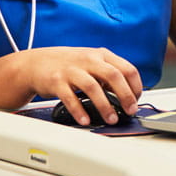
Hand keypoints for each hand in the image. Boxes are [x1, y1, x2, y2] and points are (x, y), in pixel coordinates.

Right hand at [18, 46, 142, 125]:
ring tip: (111, 119)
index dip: (135, 86)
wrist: (38, 62)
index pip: (127, 68)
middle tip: (130, 111)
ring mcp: (72, 70)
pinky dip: (79, 110)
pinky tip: (85, 120)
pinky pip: (70, 97)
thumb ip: (108, 74)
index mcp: (101, 55)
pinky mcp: (57, 81)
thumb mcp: (92, 62)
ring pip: (93, 87)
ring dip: (105, 105)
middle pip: (113, 76)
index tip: (137, 100)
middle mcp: (88, 59)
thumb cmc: (69, 64)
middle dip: (125, 96)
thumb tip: (127, 95)